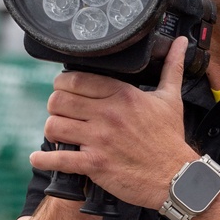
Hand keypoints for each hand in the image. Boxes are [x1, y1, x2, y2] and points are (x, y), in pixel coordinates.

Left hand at [30, 37, 197, 209]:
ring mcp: (99, 139)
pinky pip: (59, 159)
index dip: (64, 83)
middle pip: (59, 100)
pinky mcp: (94, 164)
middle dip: (55, 105)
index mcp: (122, 95)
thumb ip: (173, 67)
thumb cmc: (171, 137)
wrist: (175, 176)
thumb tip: (181, 43)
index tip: (65, 89)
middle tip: (61, 111)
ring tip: (58, 132)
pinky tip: (39, 158)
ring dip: (52, 129)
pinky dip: (43, 159)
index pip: (76, 79)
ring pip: (54, 126)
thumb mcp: (172, 98)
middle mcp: (108, 114)